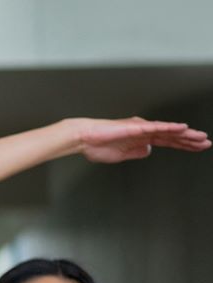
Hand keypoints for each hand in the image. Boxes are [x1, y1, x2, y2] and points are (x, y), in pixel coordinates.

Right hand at [75, 118, 209, 163]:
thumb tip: (148, 151)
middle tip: (206, 143)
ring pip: (168, 131)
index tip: (197, 148)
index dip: (184, 145)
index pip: (168, 142)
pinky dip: (170, 127)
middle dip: (190, 140)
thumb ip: (136, 153)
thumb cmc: (96, 146)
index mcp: (141, 139)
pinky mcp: (135, 127)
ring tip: (200, 137)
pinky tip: (181, 128)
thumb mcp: (121, 156)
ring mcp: (141, 128)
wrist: (83, 139)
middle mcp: (144, 132)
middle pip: (172, 136)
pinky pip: (156, 127)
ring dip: (185, 134)